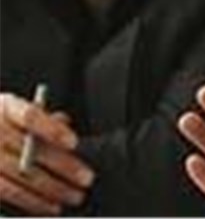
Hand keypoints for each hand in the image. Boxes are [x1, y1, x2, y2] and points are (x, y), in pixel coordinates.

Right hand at [0, 92, 94, 214]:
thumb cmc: (6, 122)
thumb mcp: (20, 109)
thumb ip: (43, 116)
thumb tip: (64, 121)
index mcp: (6, 107)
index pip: (30, 116)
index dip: (52, 130)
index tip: (74, 143)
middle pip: (31, 150)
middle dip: (63, 166)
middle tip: (87, 178)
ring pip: (21, 175)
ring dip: (52, 189)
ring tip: (75, 196)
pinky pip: (8, 192)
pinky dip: (32, 201)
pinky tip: (51, 206)